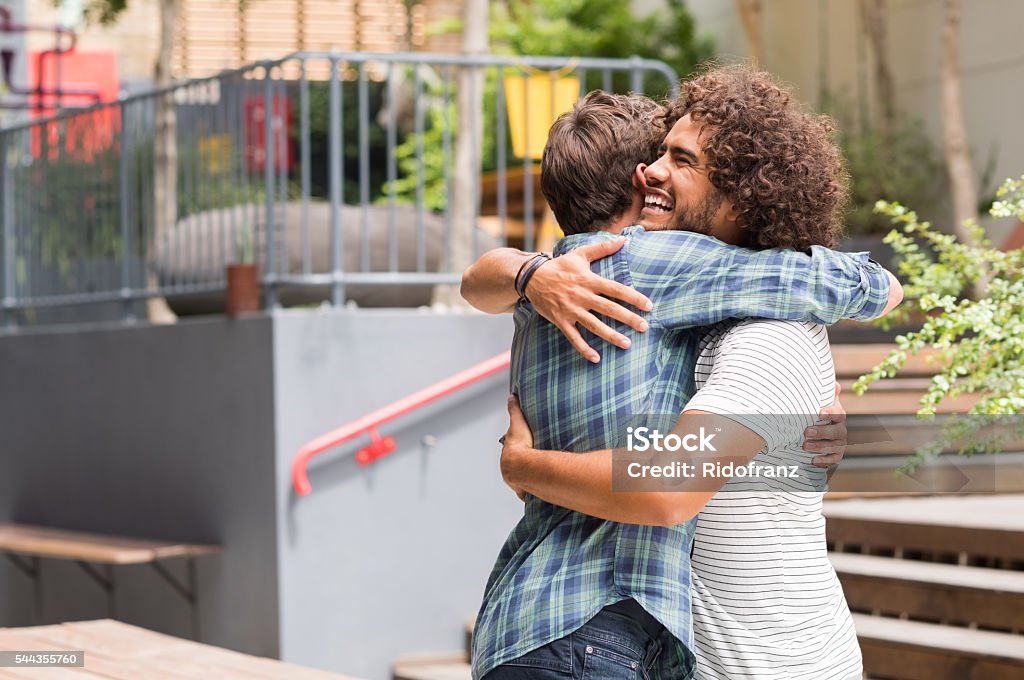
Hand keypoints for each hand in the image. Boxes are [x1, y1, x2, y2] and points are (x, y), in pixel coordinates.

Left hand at [501, 395, 534, 499]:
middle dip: (521, 468)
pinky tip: (537, 494)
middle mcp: (508, 470)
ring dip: (526, 481)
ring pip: (520, 482)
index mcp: (507, 456)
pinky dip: (532, 493)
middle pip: (515, 469)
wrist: (521, 465)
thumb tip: (512, 395)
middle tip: (531, 466)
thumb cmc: (520, 445)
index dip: (517, 452)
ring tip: (536, 481)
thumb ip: (515, 409)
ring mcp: (516, 482)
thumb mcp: (518, 423)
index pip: (511, 453)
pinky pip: (528, 493)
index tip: (522, 452)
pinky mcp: (524, 491)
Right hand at [524, 238, 652, 363]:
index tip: (648, 306)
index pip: (616, 289)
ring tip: (627, 344)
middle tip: (644, 327)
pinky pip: (574, 337)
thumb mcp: (580, 254)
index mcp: (589, 280)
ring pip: (594, 325)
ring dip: (611, 335)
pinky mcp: (560, 320)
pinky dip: (584, 349)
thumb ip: (602, 248)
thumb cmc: (559, 266)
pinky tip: (596, 358)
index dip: (633, 297)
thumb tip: (623, 239)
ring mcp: (571, 310)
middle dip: (628, 318)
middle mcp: (582, 296)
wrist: (531, 277)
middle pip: (609, 308)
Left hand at [803, 383, 847, 467]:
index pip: (838, 414)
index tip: (820, 412)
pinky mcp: (836, 455)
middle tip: (807, 432)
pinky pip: (833, 459)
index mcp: (838, 416)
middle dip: (822, 432)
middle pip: (836, 432)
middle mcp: (841, 430)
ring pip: (834, 446)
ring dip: (820, 446)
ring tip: (805, 446)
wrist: (823, 434)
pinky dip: (824, 460)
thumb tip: (834, 384)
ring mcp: (840, 443)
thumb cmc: (819, 415)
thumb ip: (826, 395)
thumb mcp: (822, 403)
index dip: (830, 412)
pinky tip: (814, 460)